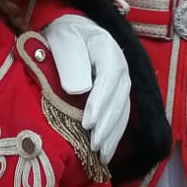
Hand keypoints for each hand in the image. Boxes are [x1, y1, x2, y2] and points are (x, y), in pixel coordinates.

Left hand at [41, 15, 130, 162]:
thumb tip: (80, 90)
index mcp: (107, 48)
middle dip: (108, 124)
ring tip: (101, 155)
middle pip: (119, 98)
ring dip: (113, 134)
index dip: (100, 102)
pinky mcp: (118, 93)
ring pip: (123, 110)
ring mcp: (122, 80)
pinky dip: (115, 134)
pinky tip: (106, 151)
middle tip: (94, 146)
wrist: (69, 31)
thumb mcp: (62, 41)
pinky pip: (121, 115)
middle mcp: (121, 65)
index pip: (109, 78)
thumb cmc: (63, 36)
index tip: (87, 123)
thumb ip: (70, 62)